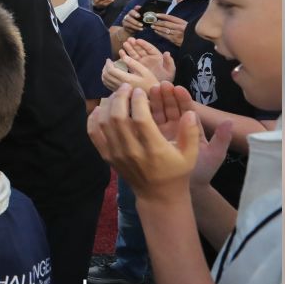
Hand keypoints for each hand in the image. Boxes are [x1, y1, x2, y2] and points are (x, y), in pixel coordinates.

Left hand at [87, 83, 200, 204]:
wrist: (157, 195)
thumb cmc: (176, 172)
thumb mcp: (190, 154)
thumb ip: (190, 132)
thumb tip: (190, 111)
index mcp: (153, 149)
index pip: (140, 118)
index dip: (138, 101)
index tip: (141, 91)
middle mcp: (132, 151)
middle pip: (118, 117)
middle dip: (121, 97)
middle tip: (127, 88)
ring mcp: (116, 154)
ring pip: (104, 123)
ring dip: (108, 104)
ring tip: (117, 95)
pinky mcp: (107, 157)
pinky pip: (94, 134)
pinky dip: (94, 118)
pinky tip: (102, 108)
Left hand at [102, 55, 153, 92]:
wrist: (152, 95)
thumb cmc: (150, 81)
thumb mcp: (144, 70)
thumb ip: (133, 63)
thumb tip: (123, 57)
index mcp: (126, 79)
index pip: (111, 71)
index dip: (108, 64)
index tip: (109, 59)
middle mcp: (120, 85)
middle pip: (105, 76)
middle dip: (105, 67)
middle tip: (108, 63)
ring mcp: (118, 90)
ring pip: (105, 81)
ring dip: (104, 73)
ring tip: (109, 68)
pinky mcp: (119, 92)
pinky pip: (108, 85)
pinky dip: (106, 79)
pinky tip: (110, 76)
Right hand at [120, 8, 145, 34]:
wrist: (130, 30)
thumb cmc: (137, 24)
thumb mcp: (141, 21)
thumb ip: (145, 19)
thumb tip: (152, 19)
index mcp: (135, 12)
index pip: (135, 8)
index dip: (137, 8)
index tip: (140, 8)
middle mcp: (129, 14)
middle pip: (131, 12)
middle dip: (135, 14)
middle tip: (139, 16)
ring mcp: (126, 19)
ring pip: (129, 19)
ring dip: (136, 22)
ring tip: (141, 25)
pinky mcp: (124, 24)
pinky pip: (129, 25)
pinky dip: (135, 27)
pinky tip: (140, 29)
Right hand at [122, 38, 175, 82]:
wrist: (158, 90)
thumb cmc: (166, 80)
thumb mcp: (170, 71)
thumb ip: (169, 62)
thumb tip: (167, 53)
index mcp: (156, 57)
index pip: (150, 48)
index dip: (144, 44)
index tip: (137, 40)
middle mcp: (148, 58)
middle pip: (141, 49)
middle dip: (135, 44)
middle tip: (128, 40)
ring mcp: (141, 63)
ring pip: (134, 54)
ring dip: (129, 49)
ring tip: (124, 44)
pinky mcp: (135, 68)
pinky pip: (130, 61)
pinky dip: (125, 57)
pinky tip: (121, 52)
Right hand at [143, 84, 234, 188]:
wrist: (186, 188)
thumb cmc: (202, 172)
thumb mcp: (215, 155)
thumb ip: (222, 139)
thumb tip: (229, 122)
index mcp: (192, 128)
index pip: (187, 110)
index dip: (183, 99)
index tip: (178, 89)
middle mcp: (177, 128)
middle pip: (171, 108)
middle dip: (165, 96)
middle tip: (160, 85)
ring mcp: (162, 133)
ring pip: (157, 113)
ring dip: (153, 102)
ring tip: (148, 90)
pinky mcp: (150, 139)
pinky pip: (145, 124)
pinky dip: (140, 114)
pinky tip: (134, 106)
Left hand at [149, 14, 187, 46]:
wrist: (195, 41)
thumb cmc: (190, 32)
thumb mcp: (186, 25)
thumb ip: (177, 22)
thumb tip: (166, 19)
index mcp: (182, 22)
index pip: (170, 17)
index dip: (163, 15)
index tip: (156, 14)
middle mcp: (179, 27)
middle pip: (166, 24)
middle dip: (158, 23)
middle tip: (153, 22)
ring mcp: (176, 34)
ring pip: (164, 30)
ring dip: (157, 28)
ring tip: (153, 26)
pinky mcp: (174, 40)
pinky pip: (165, 36)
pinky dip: (160, 33)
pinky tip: (156, 32)